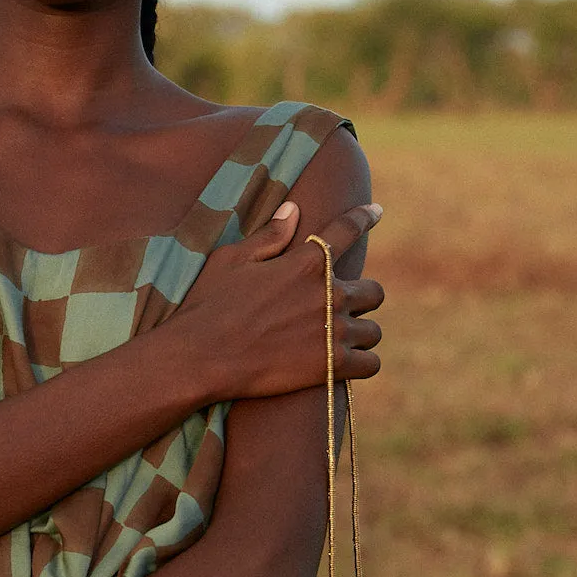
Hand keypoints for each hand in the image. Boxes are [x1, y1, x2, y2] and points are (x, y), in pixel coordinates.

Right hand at [176, 200, 384, 403]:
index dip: (365, 218)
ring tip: (338, 342)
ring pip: (372, 331)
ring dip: (359, 335)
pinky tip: (346, 365)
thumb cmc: (208, 306)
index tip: (377, 212)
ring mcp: (333, 332)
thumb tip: (294, 210)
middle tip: (338, 310)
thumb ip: (269, 236)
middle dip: (360, 298)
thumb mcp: (231, 261)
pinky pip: (371, 364)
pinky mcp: (332, 366)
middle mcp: (328, 294)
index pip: (347, 230)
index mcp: (306, 262)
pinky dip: (362, 364)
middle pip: (373, 292)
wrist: (200, 357)